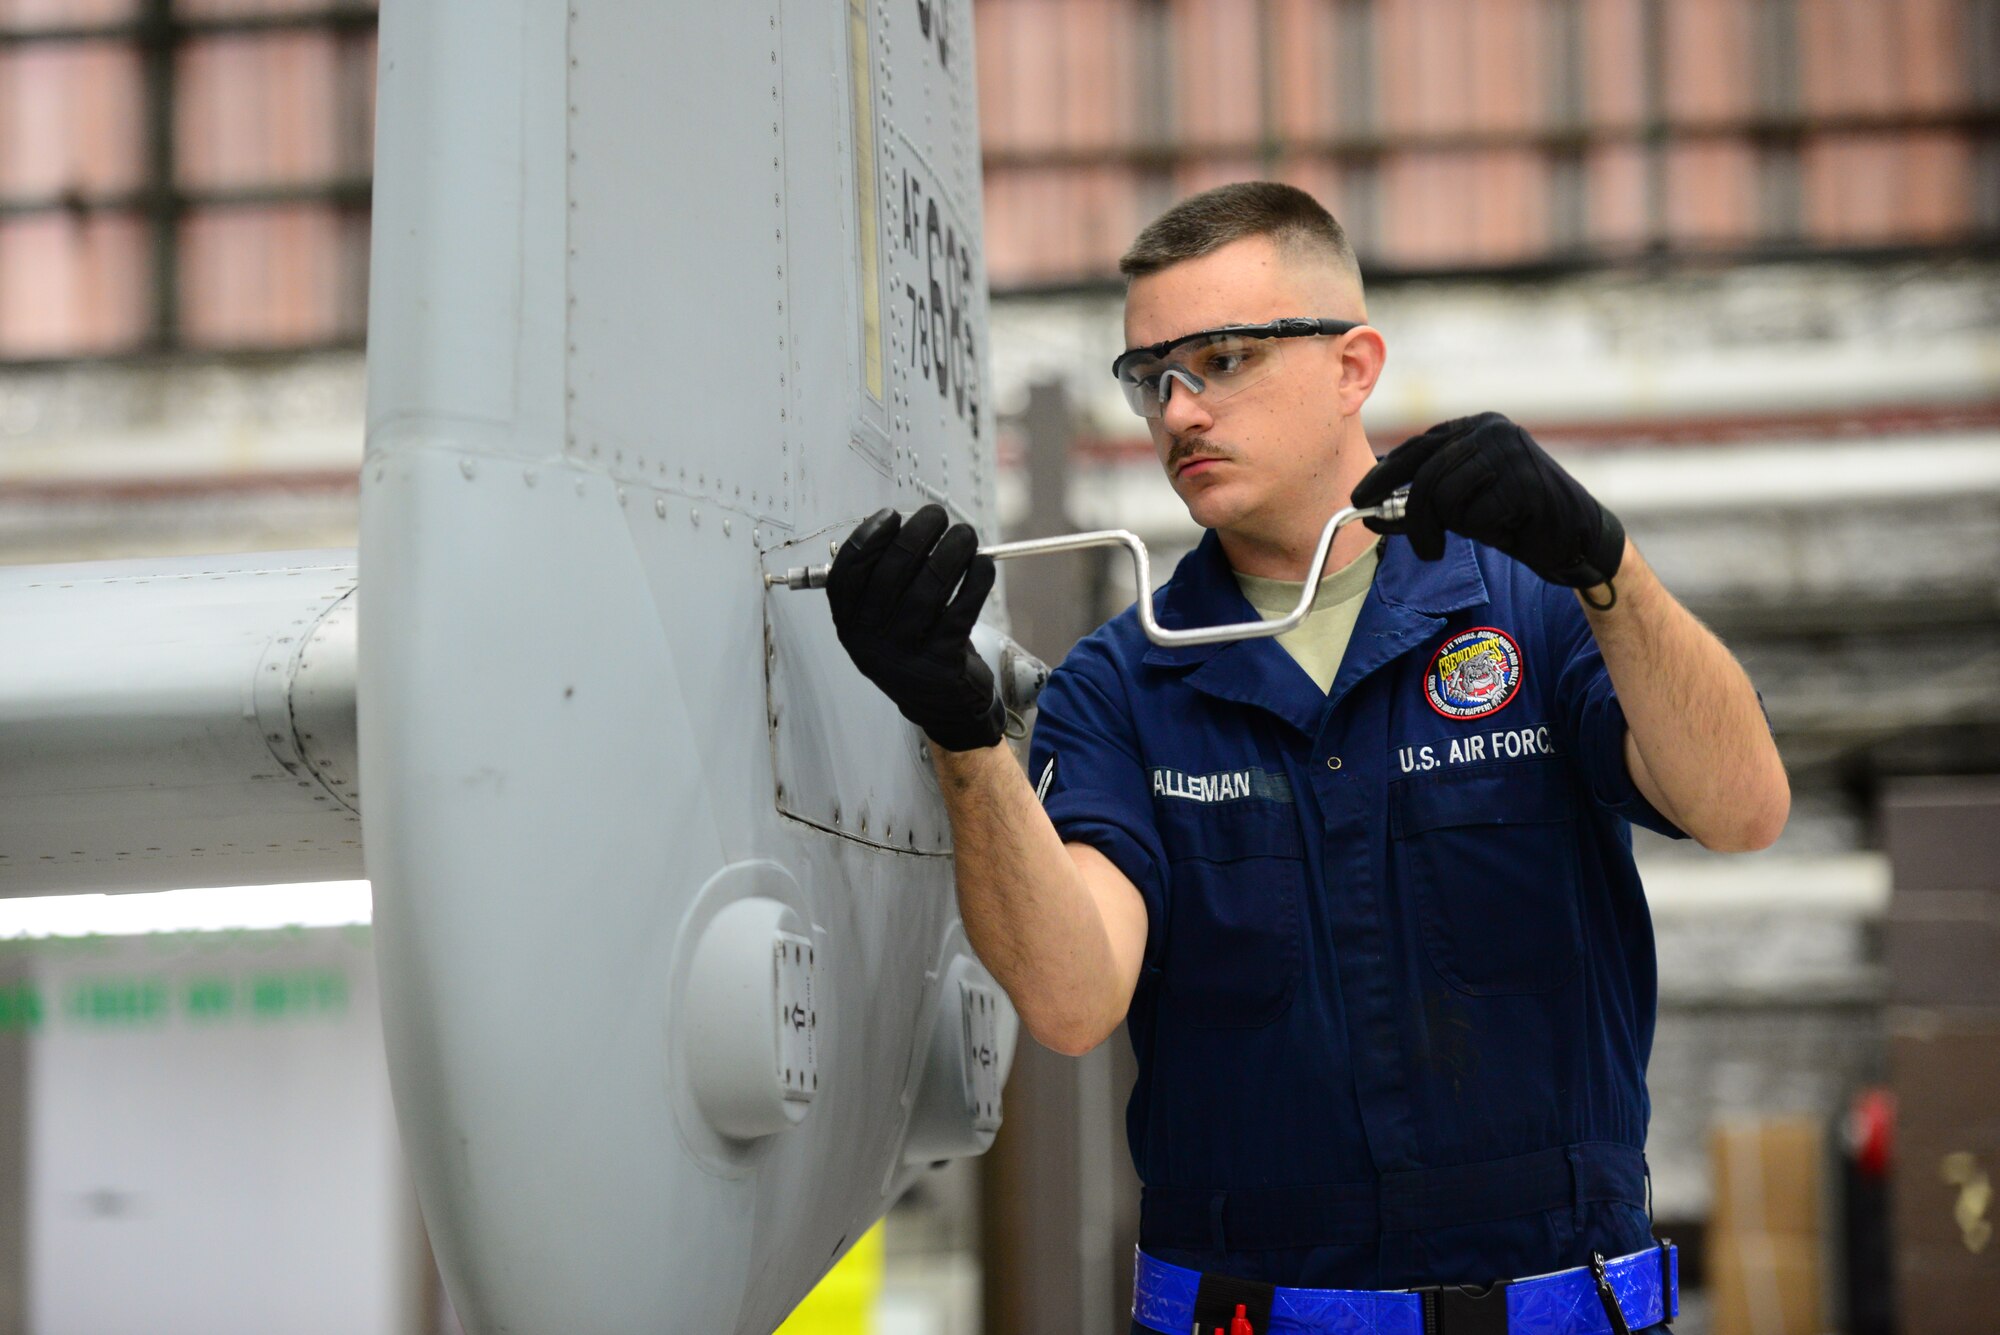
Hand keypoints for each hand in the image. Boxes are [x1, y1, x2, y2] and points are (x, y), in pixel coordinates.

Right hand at [825, 504, 1004, 751]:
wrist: (941, 703)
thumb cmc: (913, 646)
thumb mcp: (884, 619)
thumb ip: (885, 578)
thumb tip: (910, 525)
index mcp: (849, 625)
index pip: (849, 573)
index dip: (869, 538)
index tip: (892, 515)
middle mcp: (870, 642)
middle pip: (891, 574)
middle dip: (918, 535)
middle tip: (938, 516)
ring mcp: (904, 655)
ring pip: (929, 589)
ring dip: (951, 552)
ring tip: (965, 534)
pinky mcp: (941, 662)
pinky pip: (961, 610)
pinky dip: (975, 580)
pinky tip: (983, 564)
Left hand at [1351, 412, 1625, 588]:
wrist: (1575, 537)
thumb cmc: (1514, 520)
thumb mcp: (1462, 505)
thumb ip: (1424, 500)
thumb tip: (1372, 510)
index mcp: (1473, 428)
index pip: (1415, 448)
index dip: (1383, 476)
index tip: (1358, 501)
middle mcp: (1490, 430)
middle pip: (1425, 477)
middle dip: (1414, 519)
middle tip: (1425, 549)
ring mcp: (1510, 451)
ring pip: (1446, 497)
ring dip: (1457, 527)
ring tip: (1485, 530)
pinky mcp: (1524, 480)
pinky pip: (1476, 516)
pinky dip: (1486, 532)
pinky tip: (1510, 528)